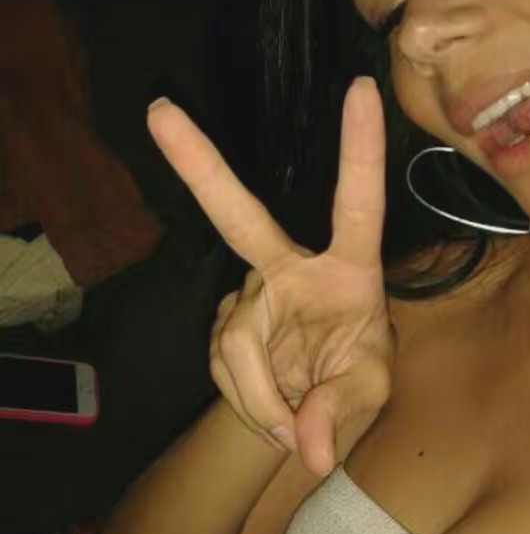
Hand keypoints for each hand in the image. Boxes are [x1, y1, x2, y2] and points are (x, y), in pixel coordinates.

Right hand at [147, 78, 394, 476]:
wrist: (303, 411)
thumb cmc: (351, 380)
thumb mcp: (366, 394)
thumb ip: (339, 412)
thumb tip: (305, 444)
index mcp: (348, 269)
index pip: (356, 204)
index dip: (360, 149)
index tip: (362, 89)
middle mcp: (291, 268)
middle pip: (239, 216)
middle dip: (200, 166)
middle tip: (160, 112)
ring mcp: (249, 293)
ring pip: (236, 341)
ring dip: (260, 395)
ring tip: (287, 421)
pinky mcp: (221, 323)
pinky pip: (223, 365)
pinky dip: (246, 400)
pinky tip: (265, 403)